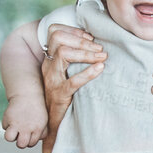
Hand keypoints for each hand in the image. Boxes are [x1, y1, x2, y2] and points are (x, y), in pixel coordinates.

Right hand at [2, 97, 48, 148]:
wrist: (27, 95)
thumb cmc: (36, 109)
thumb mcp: (45, 121)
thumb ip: (42, 133)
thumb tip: (37, 141)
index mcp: (37, 129)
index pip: (31, 144)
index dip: (29, 141)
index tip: (29, 135)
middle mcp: (26, 128)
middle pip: (20, 145)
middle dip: (20, 142)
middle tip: (21, 135)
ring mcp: (16, 124)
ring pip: (9, 138)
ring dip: (11, 136)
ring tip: (14, 129)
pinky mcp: (7, 118)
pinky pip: (4, 127)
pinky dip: (7, 125)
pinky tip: (12, 118)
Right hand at [41, 26, 106, 141]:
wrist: (54, 122)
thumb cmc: (66, 95)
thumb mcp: (67, 73)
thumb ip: (76, 59)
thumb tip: (100, 46)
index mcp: (50, 59)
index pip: (54, 31)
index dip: (73, 30)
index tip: (91, 37)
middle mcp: (49, 66)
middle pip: (58, 38)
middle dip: (81, 40)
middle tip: (100, 48)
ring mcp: (53, 79)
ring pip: (63, 54)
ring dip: (85, 53)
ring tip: (103, 57)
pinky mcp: (60, 94)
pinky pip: (72, 81)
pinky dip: (88, 73)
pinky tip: (100, 68)